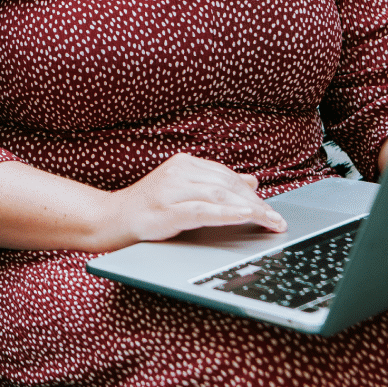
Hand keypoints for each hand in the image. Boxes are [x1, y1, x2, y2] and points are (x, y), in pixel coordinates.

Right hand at [111, 153, 286, 243]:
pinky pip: (203, 210)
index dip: (251, 193)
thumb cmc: (147, 208)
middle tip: (277, 220)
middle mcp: (177, 171)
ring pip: (219, 196)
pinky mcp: (165, 210)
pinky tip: (246, 218)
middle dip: (256, 203)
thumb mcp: (183, 191)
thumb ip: (214, 185)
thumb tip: (251, 181)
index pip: (226, 176)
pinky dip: (228, 214)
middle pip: (227, 185)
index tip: (271, 210)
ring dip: (250, 210)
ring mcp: (170, 189)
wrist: (110, 219)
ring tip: (270, 223)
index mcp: (183, 164)